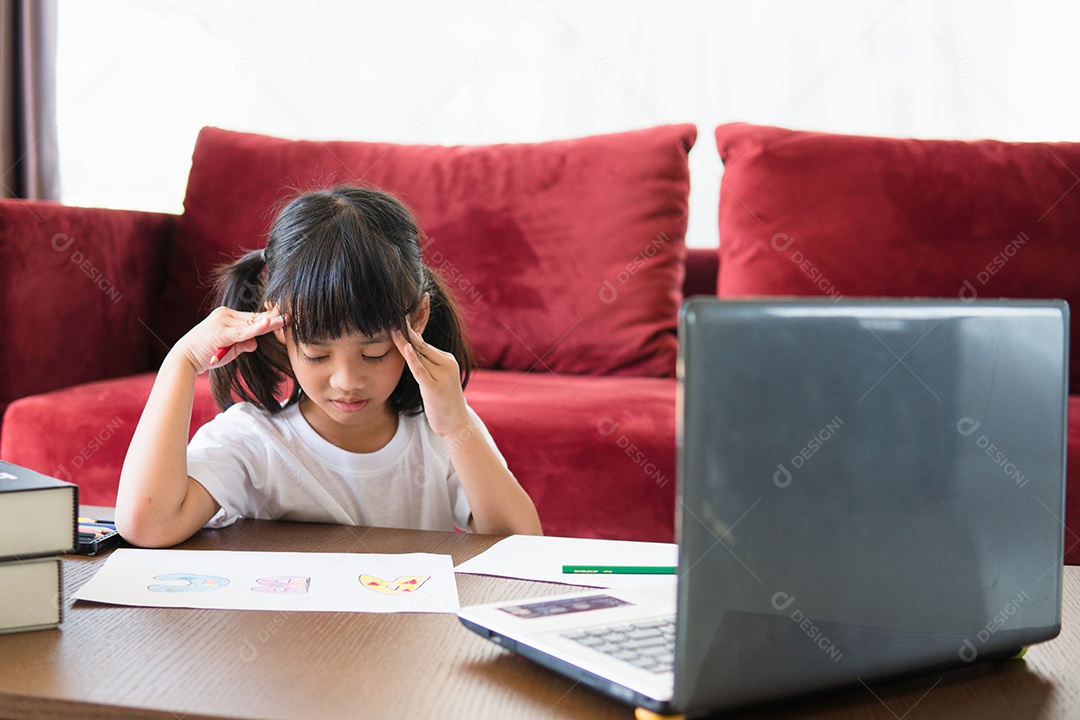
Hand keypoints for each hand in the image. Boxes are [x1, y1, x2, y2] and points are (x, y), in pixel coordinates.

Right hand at [177, 307, 287, 374]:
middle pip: (254, 317)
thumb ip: (243, 343)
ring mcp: (222, 321)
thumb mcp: (229, 348)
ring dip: (268, 324)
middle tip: (290, 317)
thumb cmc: (207, 354)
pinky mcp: (221, 331)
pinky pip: (242, 331)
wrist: (184, 358)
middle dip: (272, 319)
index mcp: (227, 315)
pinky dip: (256, 328)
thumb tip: (255, 344)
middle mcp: (225, 314)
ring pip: (250, 323)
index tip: (284, 318)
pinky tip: (268, 323)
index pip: (252, 317)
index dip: (268, 319)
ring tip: (285, 320)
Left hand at [392, 319, 469, 436]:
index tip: (398, 315)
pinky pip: (421, 370)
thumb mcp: (436, 380)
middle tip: (390, 314)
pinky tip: (405, 347)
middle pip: (421, 343)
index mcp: (447, 359)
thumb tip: (410, 352)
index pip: (423, 341)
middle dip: (406, 329)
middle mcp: (447, 363)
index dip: (410, 328)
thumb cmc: (444, 403)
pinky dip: (412, 359)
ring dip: (404, 340)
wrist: (457, 425)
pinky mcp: (435, 387)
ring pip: (419, 354)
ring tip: (391, 326)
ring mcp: (442, 375)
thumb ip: (426, 365)